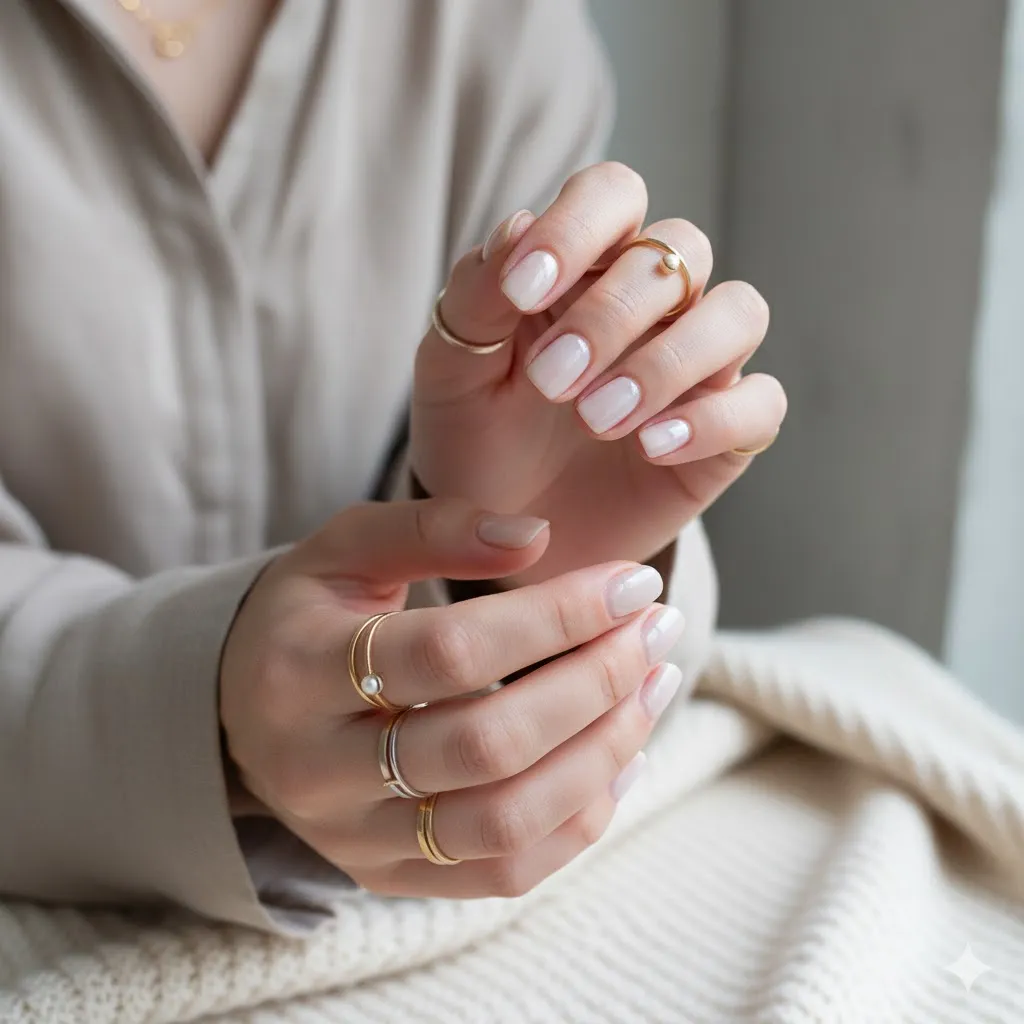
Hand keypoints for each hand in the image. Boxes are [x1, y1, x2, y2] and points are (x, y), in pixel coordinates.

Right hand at [219, 498, 686, 896]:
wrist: (243, 709)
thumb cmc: (309, 615)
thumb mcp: (346, 548)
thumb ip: (433, 529)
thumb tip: (537, 536)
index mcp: (301, 670)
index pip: (450, 651)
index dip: (555, 616)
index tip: (632, 583)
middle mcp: (320, 769)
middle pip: (486, 746)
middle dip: (593, 684)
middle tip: (655, 632)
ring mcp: (355, 837)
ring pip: (504, 824)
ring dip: (602, 755)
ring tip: (654, 688)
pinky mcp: (390, 876)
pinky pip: (504, 873)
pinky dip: (580, 820)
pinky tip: (622, 756)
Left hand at [411, 162, 786, 581]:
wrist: (497, 533)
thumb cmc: (476, 437)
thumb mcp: (451, 369)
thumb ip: (476, 296)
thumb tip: (521, 224)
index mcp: (584, 268)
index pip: (613, 194)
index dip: (579, 227)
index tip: (523, 291)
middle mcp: (651, 305)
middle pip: (680, 252)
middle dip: (612, 314)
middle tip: (551, 382)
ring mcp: (694, 367)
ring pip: (738, 313)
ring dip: (668, 359)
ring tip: (599, 418)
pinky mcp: (723, 434)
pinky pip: (760, 403)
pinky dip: (712, 420)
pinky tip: (651, 447)